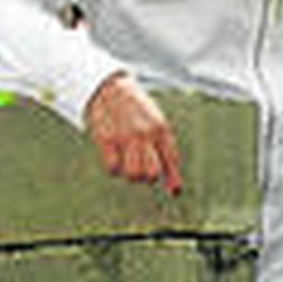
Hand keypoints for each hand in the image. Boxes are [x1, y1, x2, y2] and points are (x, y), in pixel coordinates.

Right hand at [84, 72, 182, 195]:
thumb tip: (175, 187)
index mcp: (161, 129)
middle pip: (152, 173)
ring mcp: (126, 137)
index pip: (171, 159)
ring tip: (127, 163)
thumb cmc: (138, 111)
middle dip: (148, 176)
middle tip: (142, 168)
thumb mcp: (157, 124)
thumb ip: (166, 150)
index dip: (173, 178)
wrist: (110, 89)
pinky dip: (114, 168)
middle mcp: (146, 134)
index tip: (174, 192)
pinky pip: (113, 168)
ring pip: (133, 174)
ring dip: (131, 174)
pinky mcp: (107, 140)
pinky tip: (114, 158)